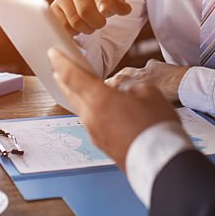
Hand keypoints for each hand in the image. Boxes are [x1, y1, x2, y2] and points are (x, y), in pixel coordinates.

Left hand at [49, 48, 179, 168]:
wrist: (160, 162)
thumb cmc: (156, 128)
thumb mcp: (150, 94)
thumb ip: (134, 89)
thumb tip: (128, 95)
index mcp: (100, 99)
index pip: (73, 76)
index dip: (61, 62)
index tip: (53, 53)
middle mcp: (92, 117)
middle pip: (71, 93)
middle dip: (64, 79)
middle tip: (59, 68)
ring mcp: (95, 133)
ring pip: (81, 109)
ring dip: (78, 96)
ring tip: (81, 87)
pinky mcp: (103, 145)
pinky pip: (92, 123)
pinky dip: (92, 112)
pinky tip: (101, 110)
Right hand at [50, 0, 131, 34]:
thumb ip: (120, 4)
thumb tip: (125, 9)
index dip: (102, 1)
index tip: (106, 11)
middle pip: (85, 9)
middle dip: (97, 21)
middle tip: (102, 24)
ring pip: (75, 20)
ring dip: (87, 28)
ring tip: (91, 25)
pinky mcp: (53, 8)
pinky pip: (64, 27)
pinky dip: (75, 31)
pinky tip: (79, 27)